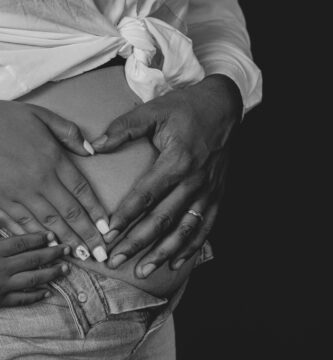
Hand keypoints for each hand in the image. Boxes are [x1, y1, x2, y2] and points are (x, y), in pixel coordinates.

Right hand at [0, 101, 108, 261]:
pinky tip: (47, 247)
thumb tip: (91, 151)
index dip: (96, 211)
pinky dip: (35, 237)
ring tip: (81, 257)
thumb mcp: (42, 115)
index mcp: (52, 159)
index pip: (82, 191)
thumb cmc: (5, 118)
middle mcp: (39, 180)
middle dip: (86, 235)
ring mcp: (17, 192)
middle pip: (69, 212)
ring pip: (48, 222)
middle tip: (100, 254)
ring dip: (66, 241)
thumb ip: (69, 133)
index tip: (107, 229)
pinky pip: (20, 223)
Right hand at [0, 232, 69, 306]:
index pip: (20, 243)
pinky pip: (21, 299)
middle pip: (31, 259)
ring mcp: (1, 286)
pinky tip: (49, 292)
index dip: (38, 238)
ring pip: (32, 279)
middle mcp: (0, 268)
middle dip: (52, 253)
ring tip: (65, 268)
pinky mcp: (0, 302)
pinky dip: (36, 296)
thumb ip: (2, 241)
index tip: (52, 235)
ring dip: (51, 273)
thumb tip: (12, 228)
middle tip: (67, 249)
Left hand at [92, 74, 242, 275]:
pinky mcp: (218, 195)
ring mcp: (209, 191)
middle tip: (117, 260)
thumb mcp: (154, 111)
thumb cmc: (187, 109)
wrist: (224, 107)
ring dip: (163, 253)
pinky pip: (206, 226)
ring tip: (143, 270)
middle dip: (138, 243)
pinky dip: (192, 247)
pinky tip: (177, 262)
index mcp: (177, 161)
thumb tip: (95, 145)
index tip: (107, 234)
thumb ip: (124, 128)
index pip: (145, 196)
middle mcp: (194, 181)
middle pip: (162, 219)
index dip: (125, 217)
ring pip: (184, 230)